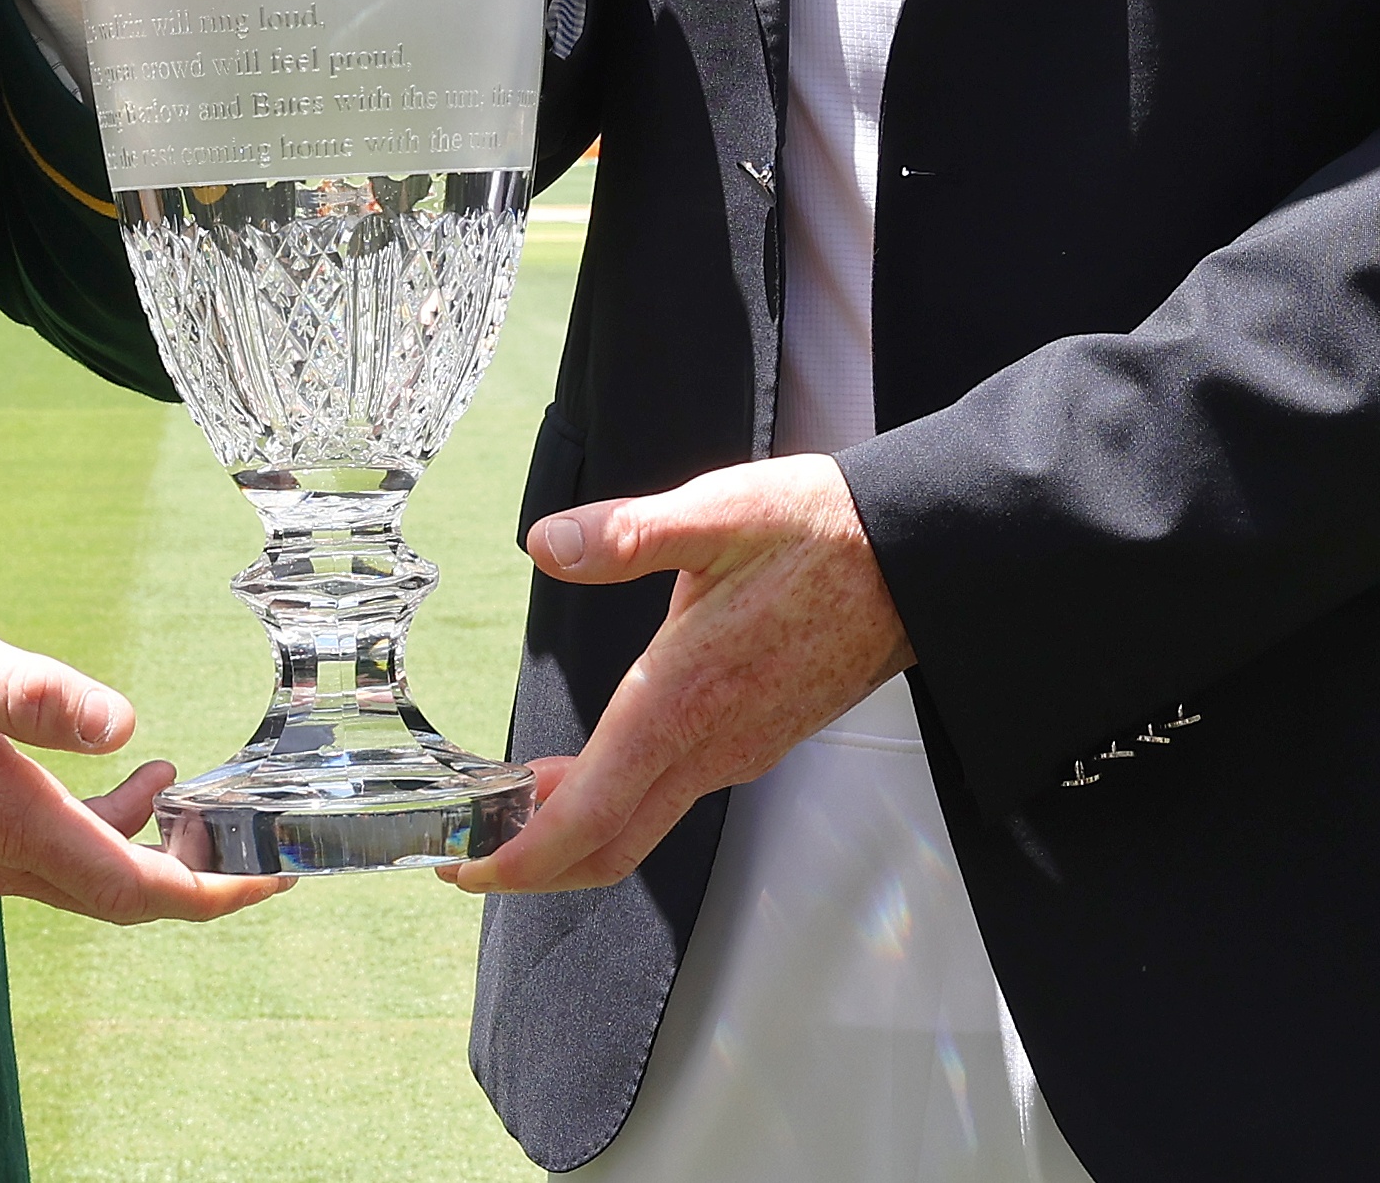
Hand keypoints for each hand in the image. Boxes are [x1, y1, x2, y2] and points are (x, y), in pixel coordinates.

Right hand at [0, 586, 285, 923]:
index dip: (211, 889)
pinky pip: (36, 857)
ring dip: (138, 843)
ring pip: (75, 875)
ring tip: (187, 785)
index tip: (273, 875)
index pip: (131, 887)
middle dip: (192, 873)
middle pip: (113, 895)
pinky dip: (88, 828)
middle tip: (254, 837)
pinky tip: (105, 774)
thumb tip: (121, 724)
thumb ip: (37, 696)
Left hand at [438, 456, 911, 896]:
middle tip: (465, 856)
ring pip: (642, 824)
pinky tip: (589, 767)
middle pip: (610, 847)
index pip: (589, 814)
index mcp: (684, 698)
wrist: (917, 561)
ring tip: (510, 803)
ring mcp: (739, 751)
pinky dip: (615, 803)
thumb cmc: (824, 534)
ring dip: (572, 832)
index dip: (519, 855)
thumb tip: (547, 543)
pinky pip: (673, 796)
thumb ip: (626, 533)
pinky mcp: (757, 740)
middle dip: (533, 865)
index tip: (463, 867)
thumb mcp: (719, 512)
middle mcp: (712, 744)